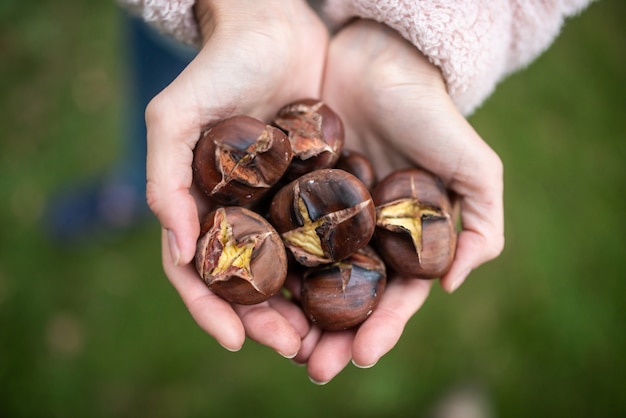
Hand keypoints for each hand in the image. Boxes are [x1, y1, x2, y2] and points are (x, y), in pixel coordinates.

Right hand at [144, 0, 327, 354]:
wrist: (274, 29)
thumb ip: (165, 178)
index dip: (210, 309)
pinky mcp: (318, 190)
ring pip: (291, 271)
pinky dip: (335, 268)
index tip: (234, 340)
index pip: (198, 272)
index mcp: (202, 207)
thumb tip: (181, 250)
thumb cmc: (217, 68)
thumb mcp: (173, 116)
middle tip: (294, 347)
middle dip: (266, 321)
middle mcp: (241, 215)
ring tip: (326, 336)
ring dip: (304, 309)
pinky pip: (326, 237)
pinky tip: (354, 289)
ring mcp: (280, 206)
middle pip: (249, 284)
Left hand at [294, 19, 503, 382]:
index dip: (381, 330)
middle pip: (346, 299)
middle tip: (313, 366)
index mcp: (402, 242)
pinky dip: (268, 265)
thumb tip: (453, 285)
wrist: (380, 60)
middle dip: (333, 337)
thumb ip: (482, 226)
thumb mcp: (474, 169)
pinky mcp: (291, 194)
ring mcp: (323, 219)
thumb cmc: (431, 114)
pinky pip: (277, 235)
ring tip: (280, 344)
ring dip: (295, 315)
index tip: (362, 356)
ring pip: (307, 278)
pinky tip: (255, 289)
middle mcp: (361, 238)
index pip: (393, 298)